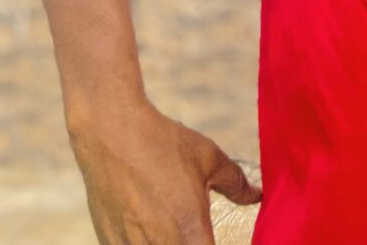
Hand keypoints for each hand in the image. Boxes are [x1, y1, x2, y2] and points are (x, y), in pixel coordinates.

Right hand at [69, 96, 261, 243]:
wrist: (111, 132)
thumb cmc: (164, 143)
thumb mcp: (208, 158)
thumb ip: (235, 183)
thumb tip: (256, 196)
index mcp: (191, 231)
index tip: (212, 235)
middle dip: (193, 243)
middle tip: (196, 228)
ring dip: (170, 242)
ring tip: (171, 221)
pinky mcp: (110, 244)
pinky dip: (144, 242)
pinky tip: (147, 226)